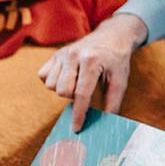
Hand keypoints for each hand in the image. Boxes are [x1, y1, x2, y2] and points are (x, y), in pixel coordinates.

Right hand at [38, 14, 146, 131]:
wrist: (112, 36)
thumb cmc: (117, 60)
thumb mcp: (121, 80)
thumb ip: (113, 102)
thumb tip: (105, 123)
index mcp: (91, 61)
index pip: (81, 94)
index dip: (78, 114)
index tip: (76, 128)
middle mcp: (73, 55)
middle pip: (62, 91)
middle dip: (72, 97)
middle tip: (84, 90)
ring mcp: (62, 53)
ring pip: (51, 85)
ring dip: (63, 89)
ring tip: (76, 83)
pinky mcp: (55, 54)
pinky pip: (43, 76)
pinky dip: (53, 81)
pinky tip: (66, 78)